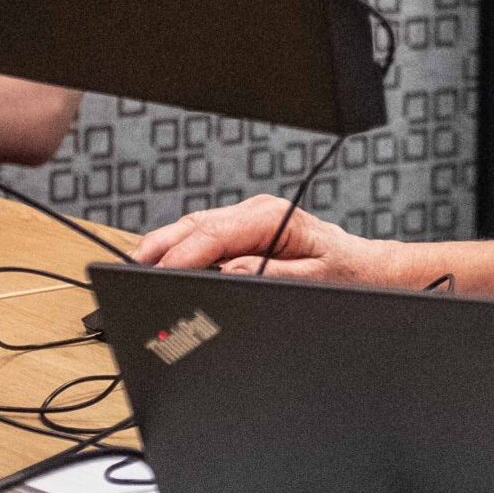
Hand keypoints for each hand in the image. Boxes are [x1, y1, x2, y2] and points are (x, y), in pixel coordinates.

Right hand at [135, 194, 407, 284]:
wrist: (366, 267)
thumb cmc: (346, 272)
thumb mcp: (316, 279)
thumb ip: (272, 275)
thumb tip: (229, 271)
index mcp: (274, 218)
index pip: (215, 233)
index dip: (181, 254)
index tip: (155, 274)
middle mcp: (259, 212)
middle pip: (197, 226)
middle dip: (161, 247)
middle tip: (128, 273)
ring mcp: (250, 219)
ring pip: (196, 228)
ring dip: (166, 247)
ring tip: (135, 273)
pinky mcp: (246, 231)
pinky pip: (206, 236)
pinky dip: (182, 249)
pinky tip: (164, 267)